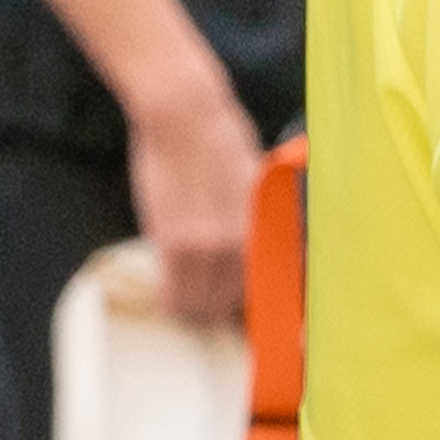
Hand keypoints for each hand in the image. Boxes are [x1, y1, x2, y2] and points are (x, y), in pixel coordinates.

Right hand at [128, 69, 267, 331]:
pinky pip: (173, 294)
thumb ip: (261, 226)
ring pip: (201, 306)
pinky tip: (171, 293)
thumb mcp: (257, 185)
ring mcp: (207, 245)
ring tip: (189, 295)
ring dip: (196, 307)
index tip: (251, 326)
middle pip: (233, 305)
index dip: (260, 318)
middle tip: (212, 305)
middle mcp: (242, 244)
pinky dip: (173, 299)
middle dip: (223, 312)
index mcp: (267, 231)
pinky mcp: (173, 242)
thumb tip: (266, 262)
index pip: (267, 294)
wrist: (184, 113)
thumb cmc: (221, 141)